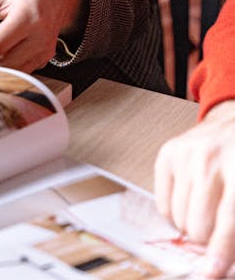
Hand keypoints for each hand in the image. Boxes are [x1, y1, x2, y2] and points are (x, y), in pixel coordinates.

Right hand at [154, 99, 234, 277]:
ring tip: (205, 210)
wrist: (232, 124)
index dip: (219, 254)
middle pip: (198, 227)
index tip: (211, 273)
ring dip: (192, 226)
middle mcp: (209, 161)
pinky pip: (162, 207)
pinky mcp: (167, 154)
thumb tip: (223, 265)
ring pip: (178, 220)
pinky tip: (190, 200)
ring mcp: (185, 155)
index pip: (227, 224)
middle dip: (207, 239)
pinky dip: (175, 213)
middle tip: (216, 230)